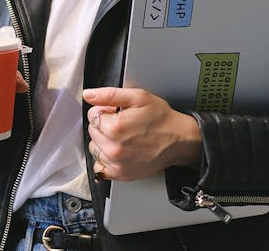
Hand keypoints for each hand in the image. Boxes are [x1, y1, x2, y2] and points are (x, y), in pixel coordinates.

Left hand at [83, 87, 201, 181]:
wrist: (179, 140)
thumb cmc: (162, 119)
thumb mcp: (138, 97)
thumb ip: (109, 94)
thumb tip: (89, 94)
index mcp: (114, 127)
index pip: (92, 115)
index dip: (105, 110)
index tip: (117, 112)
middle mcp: (113, 148)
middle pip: (92, 131)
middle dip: (104, 125)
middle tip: (123, 123)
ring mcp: (116, 163)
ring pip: (94, 148)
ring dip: (103, 141)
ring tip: (122, 136)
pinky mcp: (120, 174)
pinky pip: (100, 167)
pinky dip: (105, 159)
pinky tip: (119, 151)